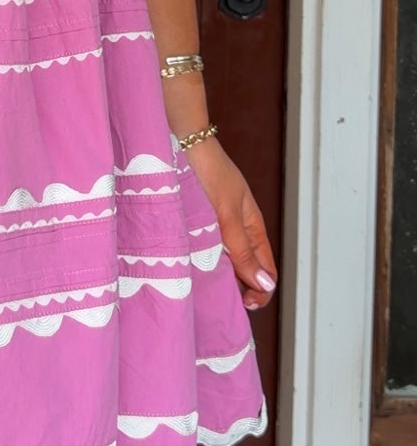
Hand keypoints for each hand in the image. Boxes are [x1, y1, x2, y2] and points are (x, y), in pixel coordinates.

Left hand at [182, 137, 277, 311]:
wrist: (180, 142)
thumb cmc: (207, 172)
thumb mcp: (227, 214)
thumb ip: (243, 250)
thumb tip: (265, 285)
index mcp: (252, 227)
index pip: (266, 270)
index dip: (260, 291)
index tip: (244, 303)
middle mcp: (236, 229)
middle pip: (245, 269)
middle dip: (239, 288)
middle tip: (221, 299)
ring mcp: (215, 226)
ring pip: (224, 262)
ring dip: (219, 276)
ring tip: (205, 287)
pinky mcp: (196, 223)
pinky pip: (205, 250)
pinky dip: (202, 262)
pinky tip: (190, 269)